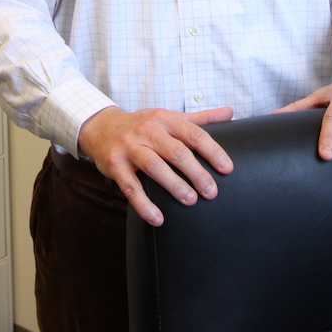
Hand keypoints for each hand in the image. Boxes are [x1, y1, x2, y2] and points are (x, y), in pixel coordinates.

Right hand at [77, 105, 234, 226]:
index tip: (227, 169)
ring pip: (155, 167)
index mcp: (165, 120)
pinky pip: (131, 187)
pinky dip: (144, 205)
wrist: (101, 127)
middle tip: (211, 192)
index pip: (193, 134)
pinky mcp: (115, 166)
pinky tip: (158, 219)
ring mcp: (130, 148)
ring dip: (174, 185)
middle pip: (176, 152)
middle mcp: (148, 132)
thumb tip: (230, 113)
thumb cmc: (143, 125)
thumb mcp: (170, 117)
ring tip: (191, 201)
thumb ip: (201, 118)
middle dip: (196, 173)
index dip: (212, 151)